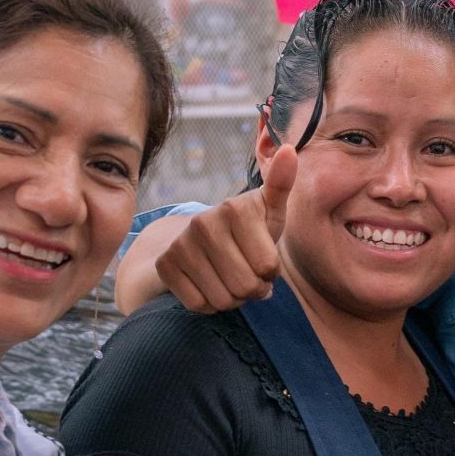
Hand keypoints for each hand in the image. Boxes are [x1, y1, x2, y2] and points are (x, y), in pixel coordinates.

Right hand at [155, 149, 289, 312]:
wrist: (201, 239)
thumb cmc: (249, 228)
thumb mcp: (270, 209)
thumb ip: (282, 184)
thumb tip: (288, 150)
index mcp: (235, 208)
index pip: (268, 267)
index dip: (271, 272)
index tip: (265, 260)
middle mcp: (204, 222)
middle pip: (246, 285)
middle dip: (254, 289)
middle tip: (249, 274)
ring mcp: (181, 243)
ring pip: (223, 299)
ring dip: (233, 299)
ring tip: (232, 279)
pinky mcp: (166, 264)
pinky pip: (198, 305)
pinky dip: (210, 305)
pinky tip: (212, 286)